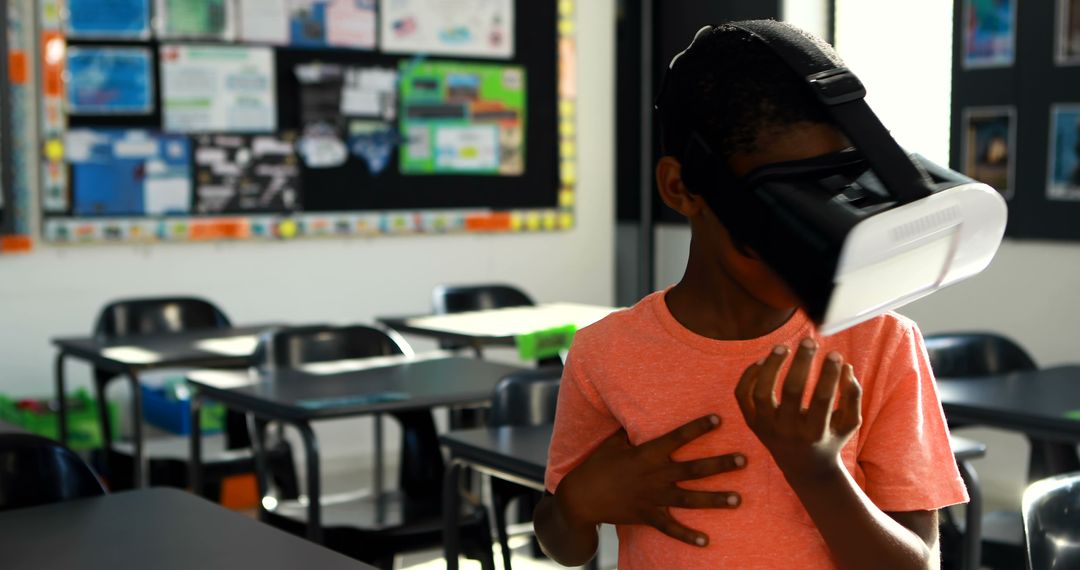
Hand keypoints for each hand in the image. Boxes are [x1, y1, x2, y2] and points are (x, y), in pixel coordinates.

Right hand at [556, 415, 745, 546]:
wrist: (580, 498)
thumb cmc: (597, 465)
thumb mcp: (613, 443)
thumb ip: (631, 431)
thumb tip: (640, 412)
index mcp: (646, 454)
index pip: (676, 437)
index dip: (697, 428)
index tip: (719, 419)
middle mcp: (654, 475)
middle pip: (693, 470)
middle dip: (720, 465)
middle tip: (743, 460)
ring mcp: (652, 498)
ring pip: (689, 499)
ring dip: (715, 500)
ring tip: (738, 499)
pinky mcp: (647, 517)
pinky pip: (671, 529)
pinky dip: (688, 536)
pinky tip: (707, 541)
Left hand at [734, 338, 861, 480]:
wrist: (803, 467)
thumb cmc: (830, 437)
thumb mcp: (849, 422)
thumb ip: (852, 395)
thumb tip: (845, 366)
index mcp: (814, 433)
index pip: (822, 398)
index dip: (829, 373)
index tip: (836, 354)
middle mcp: (787, 431)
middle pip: (790, 390)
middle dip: (801, 362)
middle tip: (810, 341)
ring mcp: (765, 428)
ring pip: (760, 392)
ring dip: (771, 365)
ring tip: (784, 347)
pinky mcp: (751, 422)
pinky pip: (742, 395)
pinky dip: (749, 375)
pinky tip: (764, 361)